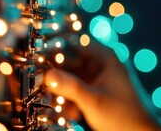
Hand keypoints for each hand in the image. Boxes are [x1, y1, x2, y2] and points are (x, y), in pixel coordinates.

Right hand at [44, 40, 160, 130]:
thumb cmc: (121, 116)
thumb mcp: (93, 100)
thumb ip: (70, 86)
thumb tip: (48, 74)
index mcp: (104, 57)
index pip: (74, 44)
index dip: (55, 50)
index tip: (39, 59)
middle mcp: (100, 64)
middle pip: (69, 62)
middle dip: (56, 77)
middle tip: (43, 88)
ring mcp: (97, 78)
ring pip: (70, 78)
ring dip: (62, 92)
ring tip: (59, 106)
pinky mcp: (94, 92)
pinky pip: (75, 90)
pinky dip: (70, 100)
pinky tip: (72, 114)